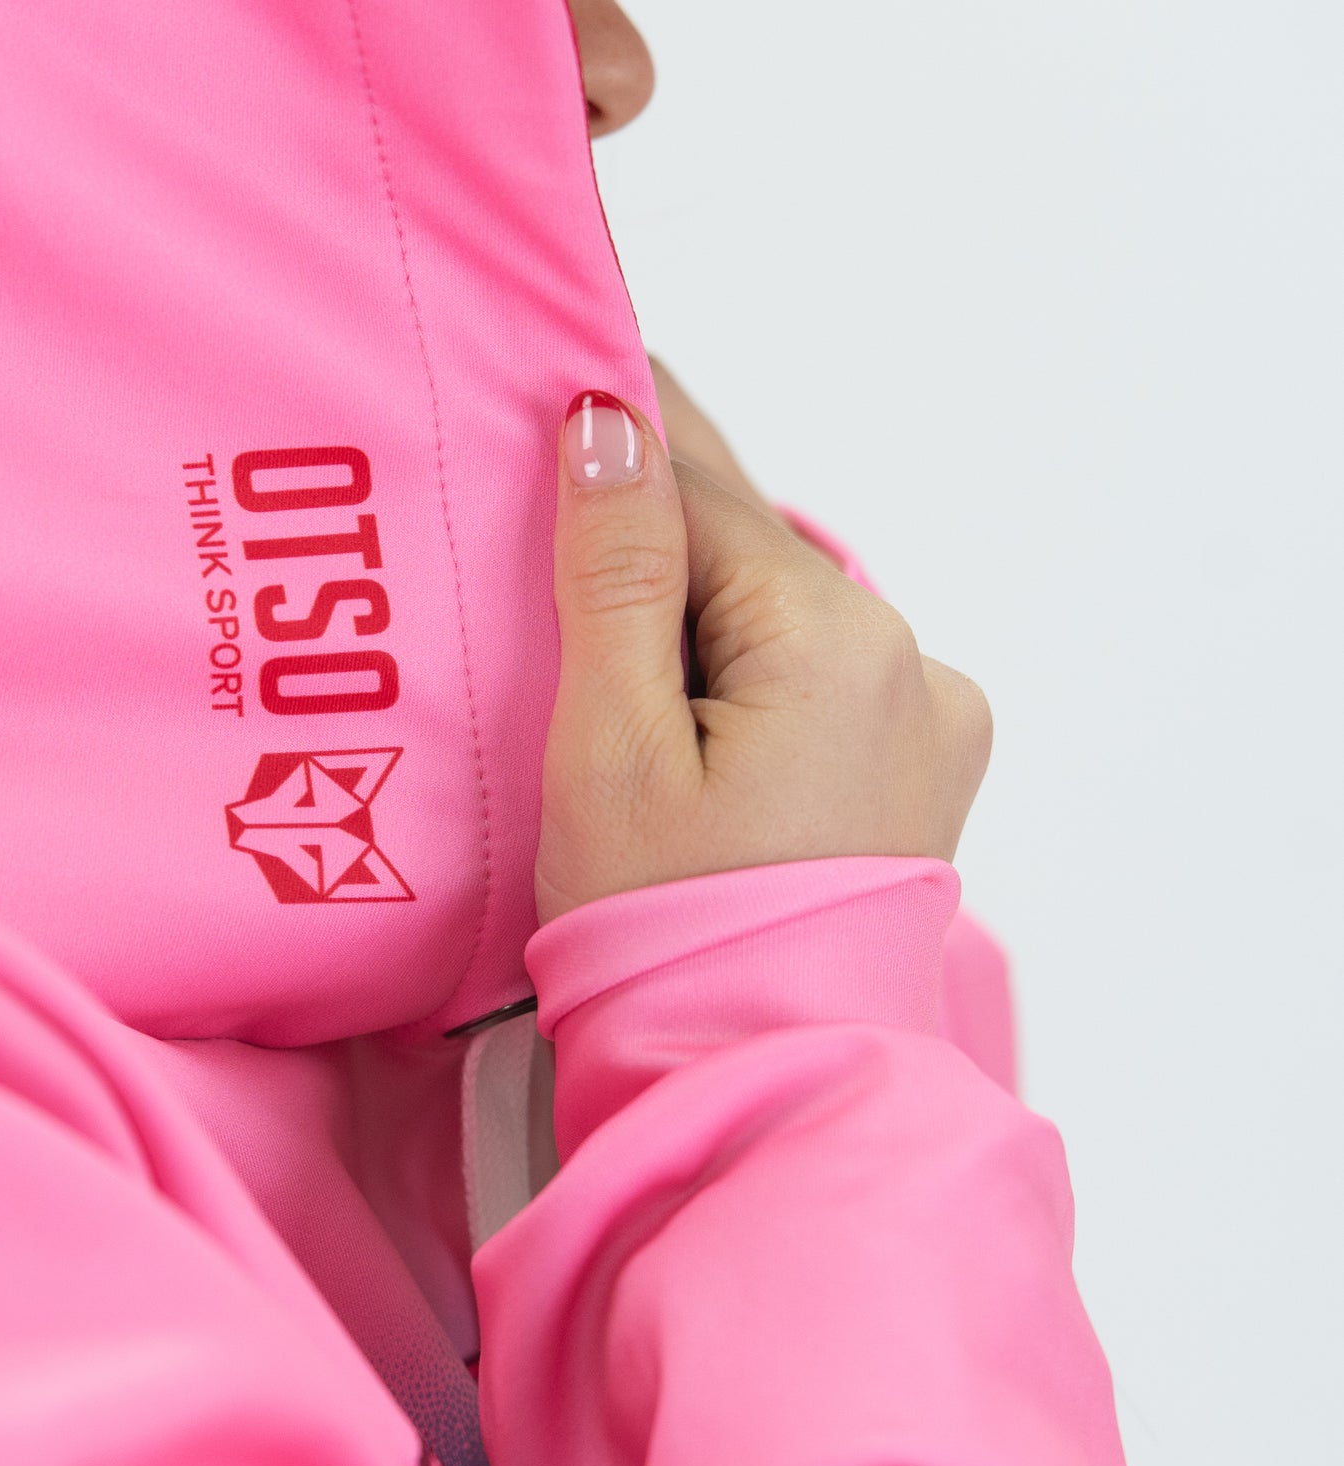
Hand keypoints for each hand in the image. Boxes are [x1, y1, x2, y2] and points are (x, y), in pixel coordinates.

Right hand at [534, 381, 992, 922]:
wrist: (754, 1081)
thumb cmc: (663, 933)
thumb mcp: (610, 744)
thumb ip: (615, 570)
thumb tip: (612, 414)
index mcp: (837, 637)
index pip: (698, 498)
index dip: (606, 455)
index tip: (538, 383)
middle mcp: (910, 660)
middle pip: (745, 552)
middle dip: (647, 532)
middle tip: (541, 471)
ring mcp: (927, 720)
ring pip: (776, 616)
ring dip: (691, 611)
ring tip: (588, 625)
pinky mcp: (917, 775)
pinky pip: (813, 680)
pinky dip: (741, 675)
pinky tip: (670, 708)